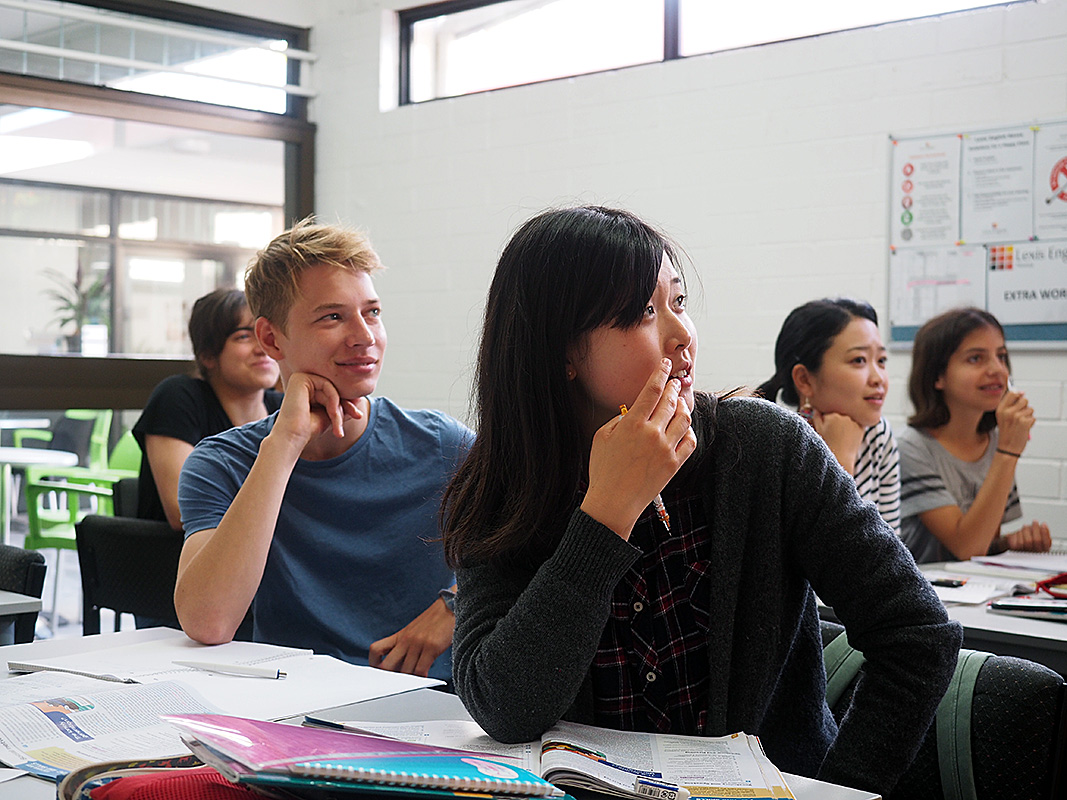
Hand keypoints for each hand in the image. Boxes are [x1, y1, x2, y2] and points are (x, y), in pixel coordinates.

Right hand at [273, 372, 363, 450]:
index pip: (334, 391)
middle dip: (346, 405)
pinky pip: (327, 385)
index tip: (358, 415)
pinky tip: (332, 414)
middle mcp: (303, 381)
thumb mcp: (332, 414)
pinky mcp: (301, 378)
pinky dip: (334, 400)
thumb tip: (359, 397)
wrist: (293, 438)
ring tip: (338, 425)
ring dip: (339, 407)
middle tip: (356, 417)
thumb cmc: (309, 430)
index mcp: (308, 389)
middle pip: (334, 389)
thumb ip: (343, 404)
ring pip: (332, 388)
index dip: (348, 403)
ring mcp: (301, 378)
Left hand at [368, 597, 454, 677]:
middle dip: (390, 678)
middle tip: (397, 682)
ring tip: (414, 680)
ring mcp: (417, 644)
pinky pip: (420, 670)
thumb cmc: (435, 620)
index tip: (380, 673)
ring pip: (405, 671)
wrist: (450, 606)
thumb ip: (406, 646)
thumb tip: (402, 666)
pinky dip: (421, 678)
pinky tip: (425, 676)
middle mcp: (406, 640)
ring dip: (409, 679)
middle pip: (387, 666)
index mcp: (399, 635)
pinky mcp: (431, 647)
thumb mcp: (414, 631)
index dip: (374, 664)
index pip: (376, 650)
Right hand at [581, 359, 696, 538]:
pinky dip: (689, 430)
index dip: (661, 373)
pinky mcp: (674, 464)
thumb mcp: (602, 437)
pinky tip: (683, 428)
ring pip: (684, 418)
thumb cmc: (603, 470)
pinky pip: (690, 440)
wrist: (614, 502)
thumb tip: (634, 411)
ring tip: (679, 403)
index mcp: (632, 423)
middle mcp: (652, 433)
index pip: (652, 390)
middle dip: (673, 388)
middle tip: (674, 382)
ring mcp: (666, 449)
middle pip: (670, 401)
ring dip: (683, 406)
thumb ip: (619, 420)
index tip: (666, 364)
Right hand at [810, 410, 864, 473]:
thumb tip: (816, 407)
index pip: (828, 412)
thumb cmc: (827, 445)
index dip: (826, 420)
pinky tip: (848, 437)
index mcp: (832, 415)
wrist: (840, 458)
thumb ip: (816, 416)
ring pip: (848, 418)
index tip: (826, 428)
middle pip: (839, 414)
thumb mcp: (818, 430)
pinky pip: (857, 423)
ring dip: (845, 423)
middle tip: (833, 433)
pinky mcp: (861, 428)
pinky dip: (853, 427)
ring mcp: (854, 421)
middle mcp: (844, 416)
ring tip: (841, 436)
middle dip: (836, 420)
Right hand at [995, 390, 1034, 454]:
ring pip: (1030, 409)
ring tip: (1020, 423)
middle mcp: (1007, 411)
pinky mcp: (1024, 422)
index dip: (1018, 396)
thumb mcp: (1002, 416)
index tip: (1017, 404)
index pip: (1012, 393)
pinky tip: (1024, 428)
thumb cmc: (1007, 432)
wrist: (1007, 447)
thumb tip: (1021, 392)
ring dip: (1028, 416)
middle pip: (1024, 400)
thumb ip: (1010, 404)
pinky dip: (1031, 423)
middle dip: (1024, 407)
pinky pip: (1033, 418)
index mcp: (1000, 409)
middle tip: (1018, 417)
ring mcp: (1016, 416)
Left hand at [1004, 521, 1051, 551]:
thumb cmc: (1026, 538)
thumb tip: (1044, 526)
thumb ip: (1043, 532)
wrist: (1012, 542)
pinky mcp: (1015, 549)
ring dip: (1027, 530)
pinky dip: (1018, 534)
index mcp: (1042, 549)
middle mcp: (1034, 552)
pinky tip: (1019, 532)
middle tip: (1035, 522)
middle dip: (1036, 529)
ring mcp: (1025, 551)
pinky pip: (1018, 541)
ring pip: (1027, 541)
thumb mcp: (1037, 534)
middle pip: (1037, 541)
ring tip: (1026, 526)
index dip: (1045, 533)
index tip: (1044, 524)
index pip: (1047, 543)